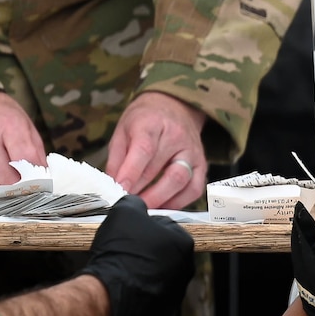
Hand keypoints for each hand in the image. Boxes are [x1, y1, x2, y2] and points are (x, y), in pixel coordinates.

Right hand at [0, 93, 46, 197]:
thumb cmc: (2, 119)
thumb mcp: (26, 128)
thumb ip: (37, 154)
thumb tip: (46, 183)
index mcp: (8, 126)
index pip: (26, 161)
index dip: (37, 179)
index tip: (42, 188)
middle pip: (8, 180)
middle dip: (21, 191)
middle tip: (27, 195)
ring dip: (3, 199)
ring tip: (11, 197)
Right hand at [80, 194, 195, 315]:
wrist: (110, 295)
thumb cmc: (121, 252)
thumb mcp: (124, 212)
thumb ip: (134, 203)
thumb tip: (135, 204)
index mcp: (183, 243)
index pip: (164, 226)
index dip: (142, 226)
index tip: (128, 231)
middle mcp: (186, 269)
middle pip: (161, 251)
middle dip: (143, 249)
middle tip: (122, 249)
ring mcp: (175, 293)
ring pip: (154, 274)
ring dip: (139, 270)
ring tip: (119, 267)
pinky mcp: (161, 313)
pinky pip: (147, 295)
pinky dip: (135, 290)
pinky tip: (120, 285)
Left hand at [106, 92, 207, 209]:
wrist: (174, 106)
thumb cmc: (145, 119)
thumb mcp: (123, 130)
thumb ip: (117, 158)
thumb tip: (113, 185)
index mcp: (153, 123)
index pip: (144, 150)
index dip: (132, 173)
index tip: (120, 190)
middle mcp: (177, 136)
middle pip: (164, 170)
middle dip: (144, 192)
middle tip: (128, 204)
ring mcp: (192, 151)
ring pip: (181, 181)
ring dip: (161, 199)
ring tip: (144, 208)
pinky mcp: (201, 164)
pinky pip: (194, 188)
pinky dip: (178, 202)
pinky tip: (163, 206)